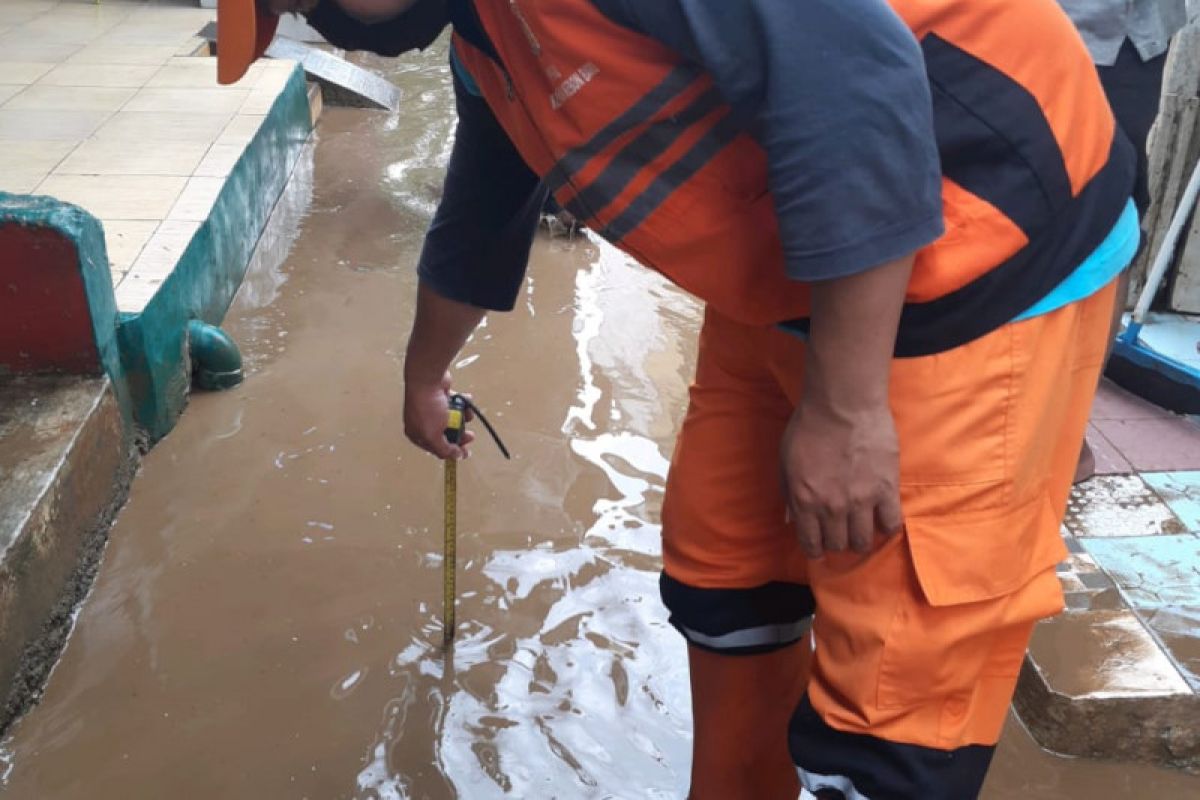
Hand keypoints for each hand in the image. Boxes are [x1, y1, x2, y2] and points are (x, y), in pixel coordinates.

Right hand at [403, 372, 474, 458]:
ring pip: (452, 419)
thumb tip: (455, 457)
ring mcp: (432, 409)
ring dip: (462, 417)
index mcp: (416, 434)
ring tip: (467, 413)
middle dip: (459, 435)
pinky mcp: (440, 397)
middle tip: (470, 435)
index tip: (465, 452)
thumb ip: (444, 449)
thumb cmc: (426, 407)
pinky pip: (455, 404)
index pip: (435, 449)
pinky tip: (466, 400)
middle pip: (446, 435)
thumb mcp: (433, 436)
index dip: (451, 452)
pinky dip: (462, 403)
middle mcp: (422, 422)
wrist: (428, 378)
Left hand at [780, 399, 902, 558]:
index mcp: (804, 501)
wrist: (843, 403)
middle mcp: (832, 507)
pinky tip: (882, 520)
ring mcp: (861, 500)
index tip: (820, 549)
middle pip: (838, 544)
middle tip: (840, 534)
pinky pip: (891, 523)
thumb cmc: (809, 426)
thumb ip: (788, 492)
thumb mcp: (786, 460)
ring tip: (861, 530)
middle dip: (837, 543)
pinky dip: (887, 527)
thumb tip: (790, 519)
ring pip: (863, 541)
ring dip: (861, 540)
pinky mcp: (886, 489)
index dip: (815, 550)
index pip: (811, 543)